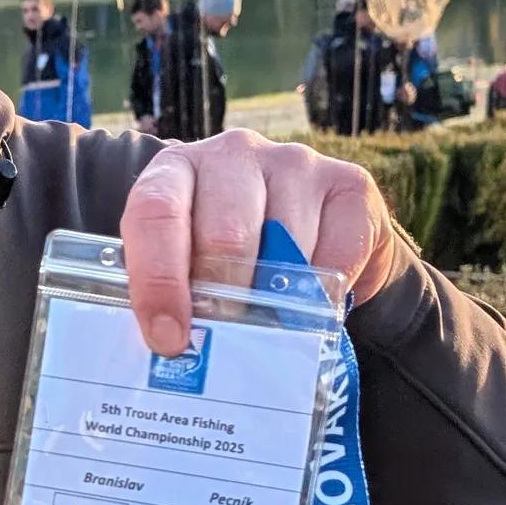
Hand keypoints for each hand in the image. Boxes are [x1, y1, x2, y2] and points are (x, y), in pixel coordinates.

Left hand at [120, 130, 396, 354]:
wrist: (312, 238)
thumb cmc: (230, 259)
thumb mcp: (188, 268)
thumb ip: (175, 296)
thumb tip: (173, 350)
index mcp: (176, 170)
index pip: (155, 211)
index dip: (158, 278)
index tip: (169, 337)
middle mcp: (233, 153)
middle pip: (224, 236)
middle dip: (224, 301)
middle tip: (228, 338)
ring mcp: (295, 162)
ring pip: (286, 247)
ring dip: (279, 300)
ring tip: (273, 318)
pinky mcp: (351, 183)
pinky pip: (339, 256)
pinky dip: (327, 295)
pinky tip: (315, 300)